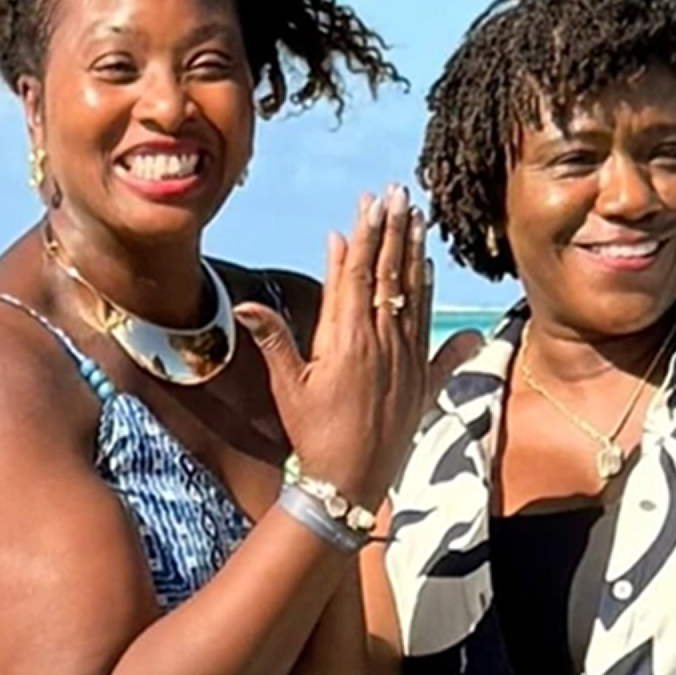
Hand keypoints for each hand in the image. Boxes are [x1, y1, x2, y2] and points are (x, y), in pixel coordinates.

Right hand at [240, 183, 432, 519]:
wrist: (351, 482)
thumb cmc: (314, 436)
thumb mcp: (288, 387)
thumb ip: (274, 340)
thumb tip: (246, 305)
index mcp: (346, 339)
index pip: (357, 274)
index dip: (363, 235)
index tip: (369, 202)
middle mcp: (381, 341)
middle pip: (389, 274)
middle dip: (392, 230)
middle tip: (397, 192)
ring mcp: (405, 357)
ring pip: (412, 292)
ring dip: (414, 252)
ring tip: (417, 217)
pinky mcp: (420, 376)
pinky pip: (429, 327)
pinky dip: (429, 295)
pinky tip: (429, 272)